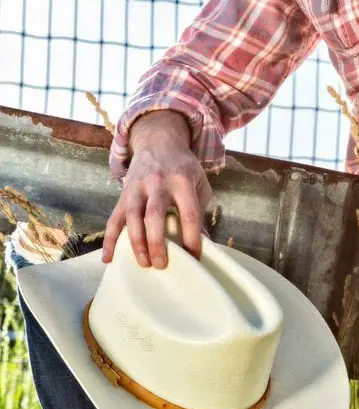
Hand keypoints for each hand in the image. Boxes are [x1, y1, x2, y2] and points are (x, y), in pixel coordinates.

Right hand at [102, 110, 211, 268]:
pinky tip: (108, 258)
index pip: (189, 213)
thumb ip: (200, 211)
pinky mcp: (123, 194)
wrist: (159, 143)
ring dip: (136, 242)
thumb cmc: (184, 169)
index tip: (194, 257)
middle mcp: (158, 183)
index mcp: (182, 181)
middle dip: (157, 241)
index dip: (192, 237)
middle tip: (162, 264)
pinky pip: (113, 219)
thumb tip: (201, 243)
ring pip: (132, 216)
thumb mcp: (199, 184)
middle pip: (155, 214)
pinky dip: (110, 240)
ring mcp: (137, 188)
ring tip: (143, 264)